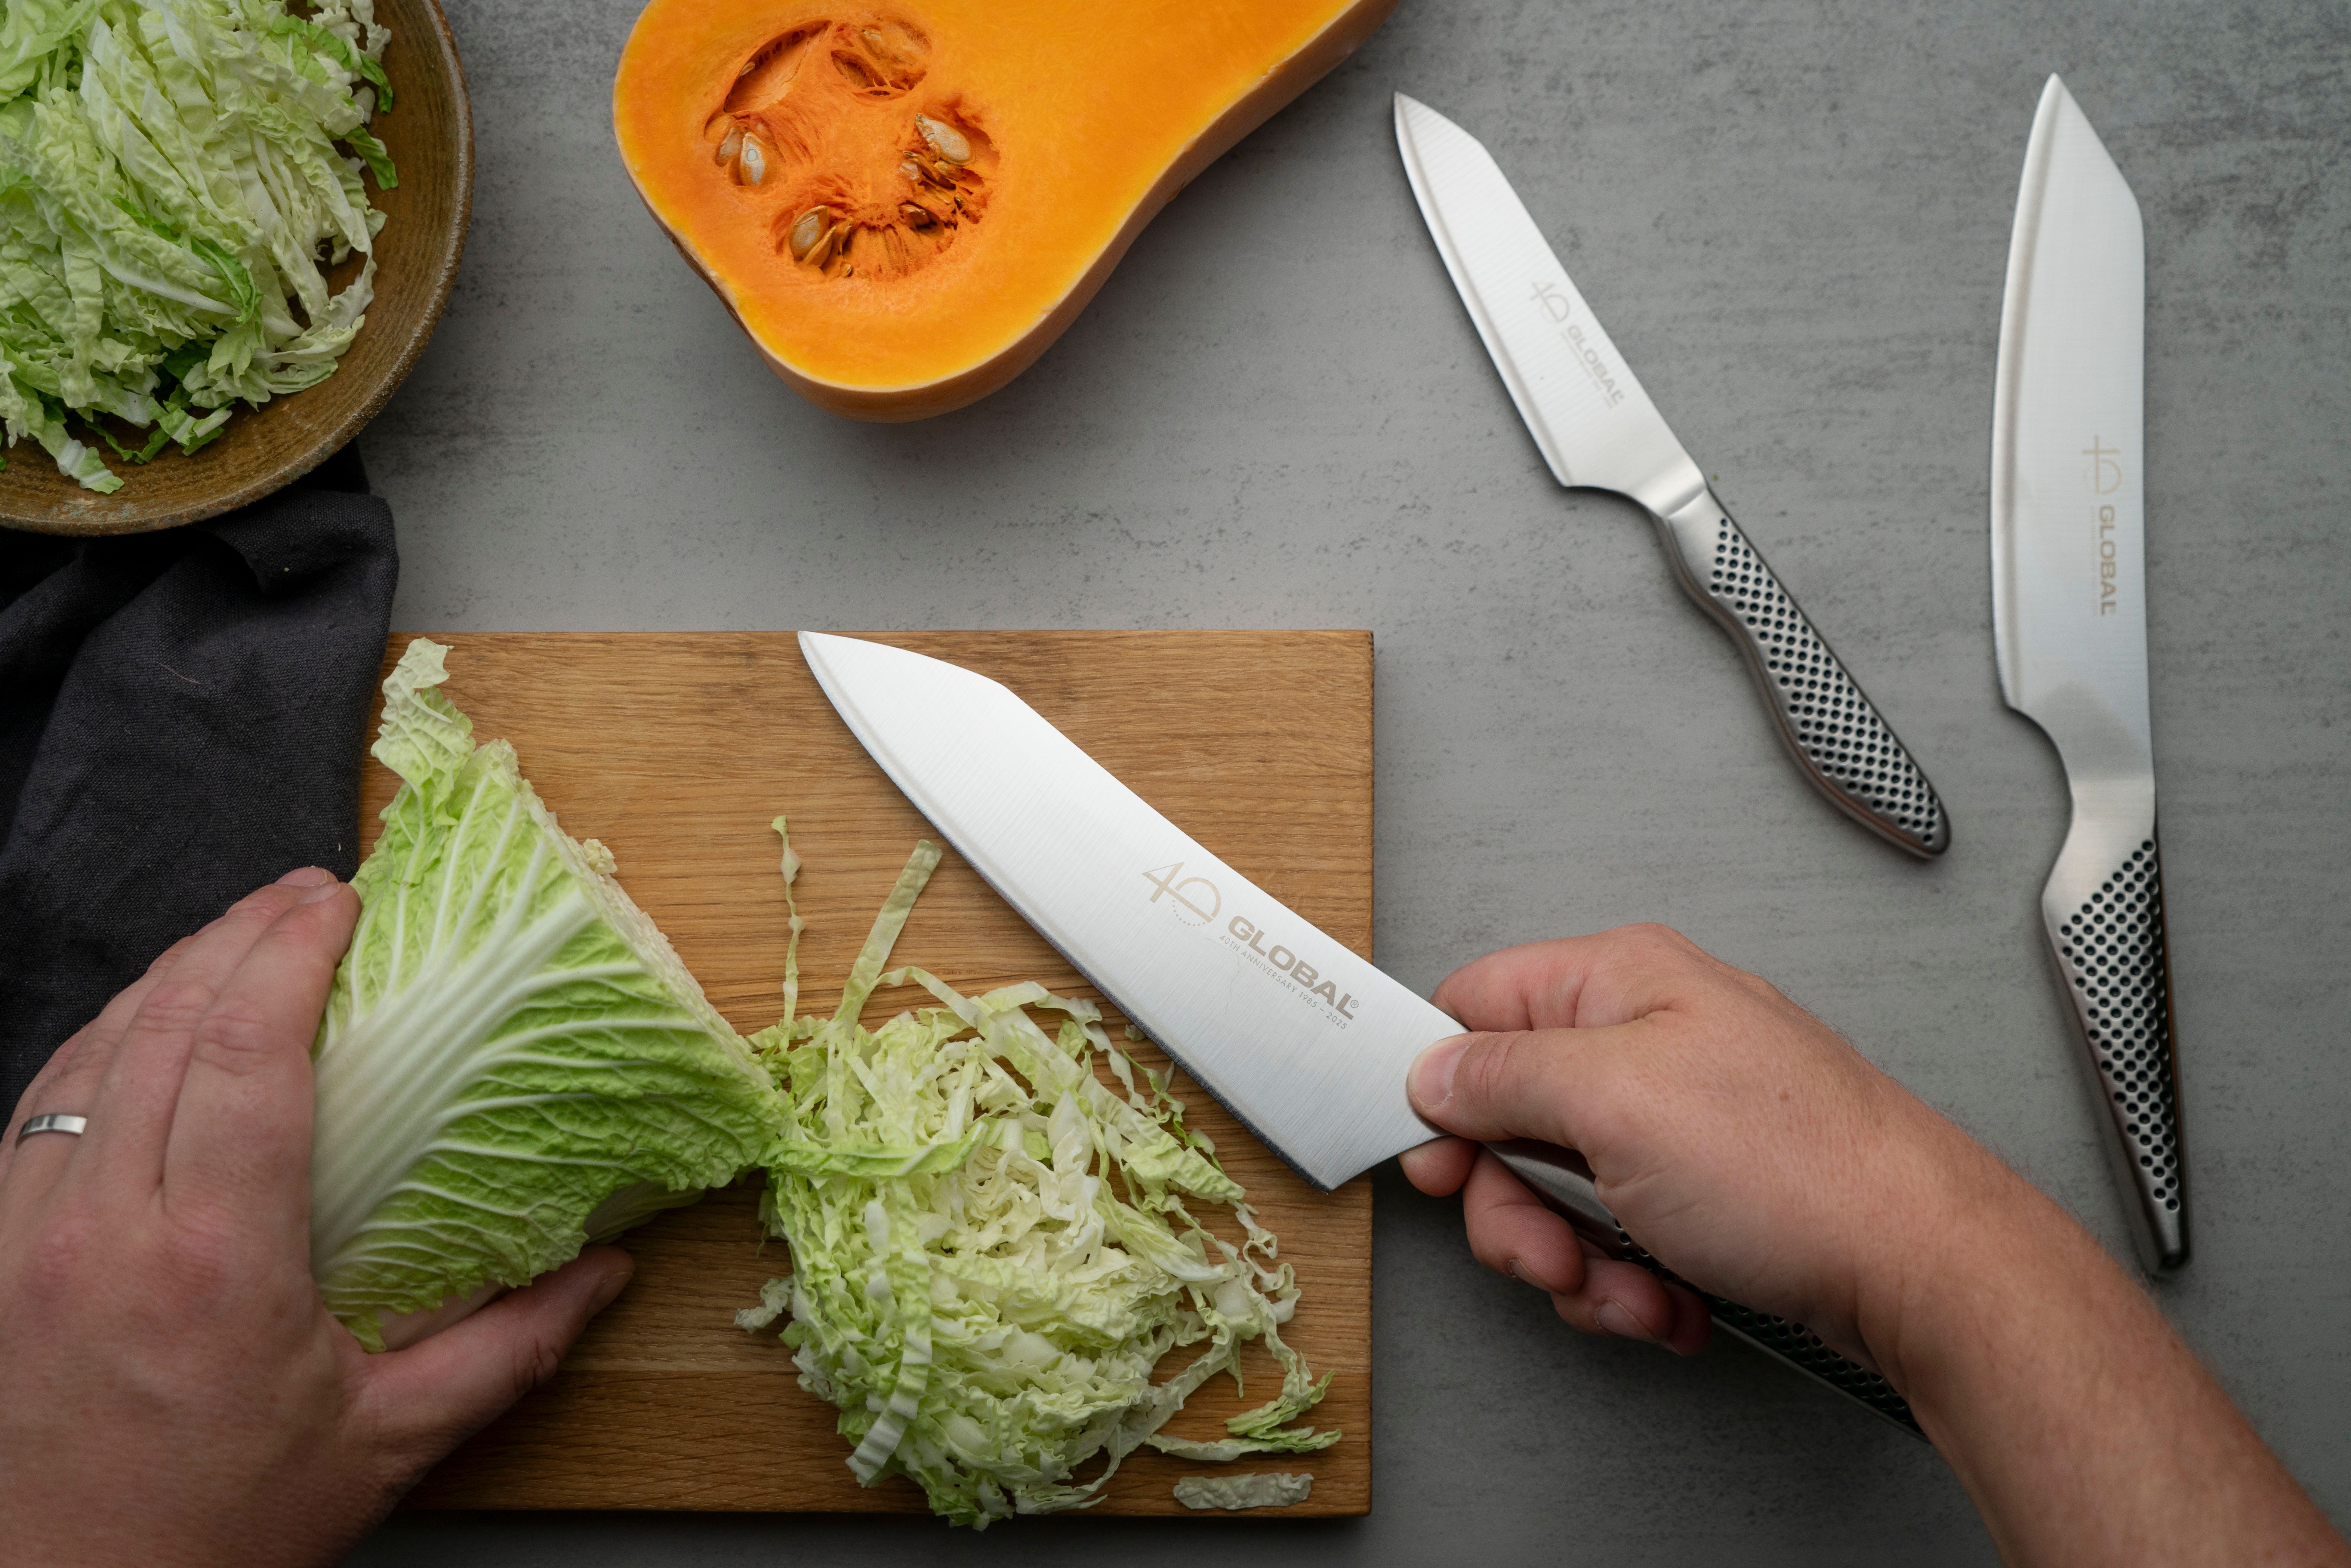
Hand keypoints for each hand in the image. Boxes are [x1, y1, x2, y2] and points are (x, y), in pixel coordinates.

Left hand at [0, 869, 632, 1567]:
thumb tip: (609, 1273)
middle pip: (163, 1026)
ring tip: (237, 934)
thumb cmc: (210, 1530)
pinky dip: (103, 1040)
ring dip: (167, 973)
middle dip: (237, 935)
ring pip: (93, 1051)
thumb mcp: (383, 1446)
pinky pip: (45, 1104)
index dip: (289, 957)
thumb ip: (505, 1351)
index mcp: (214, 1263)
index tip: (336, 901)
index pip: (242, 1055)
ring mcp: (28, 1234)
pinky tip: (146, 1022)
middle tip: (306, 891)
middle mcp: (105, 1229)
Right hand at [1399, 924, 2007, 1367]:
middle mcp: (1646, 1039)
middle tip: (1551, 1251)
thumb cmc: (1799, 1170)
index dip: (1440, 1090)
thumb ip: (1501, 1075)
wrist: (1920, 1267)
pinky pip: (1617, 1236)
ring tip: (1637, 1287)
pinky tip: (1673, 1298)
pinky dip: (1631, 1283)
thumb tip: (1434, 1071)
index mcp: (1619, 983)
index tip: (1442, 1164)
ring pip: (1559, 1195)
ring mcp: (1677, 1117)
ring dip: (1579, 1264)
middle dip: (1518, 1211)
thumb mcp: (1611, 1100)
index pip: (1474, 1007)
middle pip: (1507, 1121)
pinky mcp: (1703, 1189)